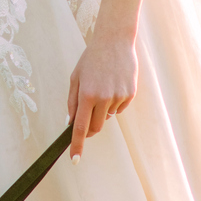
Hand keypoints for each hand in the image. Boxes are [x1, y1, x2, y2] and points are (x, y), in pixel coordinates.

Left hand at [66, 29, 137, 161]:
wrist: (115, 41)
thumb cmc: (91, 59)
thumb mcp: (76, 77)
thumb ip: (72, 101)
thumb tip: (70, 123)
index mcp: (87, 94)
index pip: (81, 127)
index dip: (77, 145)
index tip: (74, 160)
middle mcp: (103, 98)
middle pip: (95, 127)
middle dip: (90, 128)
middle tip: (87, 113)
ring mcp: (118, 96)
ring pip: (108, 116)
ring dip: (103, 109)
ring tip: (103, 85)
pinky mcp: (130, 94)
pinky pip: (119, 108)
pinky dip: (114, 102)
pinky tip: (114, 84)